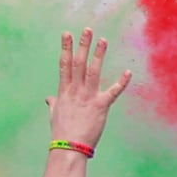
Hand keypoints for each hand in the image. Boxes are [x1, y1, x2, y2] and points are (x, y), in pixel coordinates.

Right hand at [46, 29, 132, 147]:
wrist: (69, 147)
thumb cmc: (61, 132)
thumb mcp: (55, 114)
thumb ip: (54, 103)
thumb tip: (48, 98)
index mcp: (64, 91)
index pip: (65, 65)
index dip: (66, 48)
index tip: (67, 34)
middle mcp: (76, 91)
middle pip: (79, 63)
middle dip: (83, 45)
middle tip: (88, 30)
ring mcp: (88, 97)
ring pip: (94, 71)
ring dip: (98, 55)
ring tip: (103, 40)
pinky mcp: (101, 106)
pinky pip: (113, 92)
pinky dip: (121, 82)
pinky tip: (128, 72)